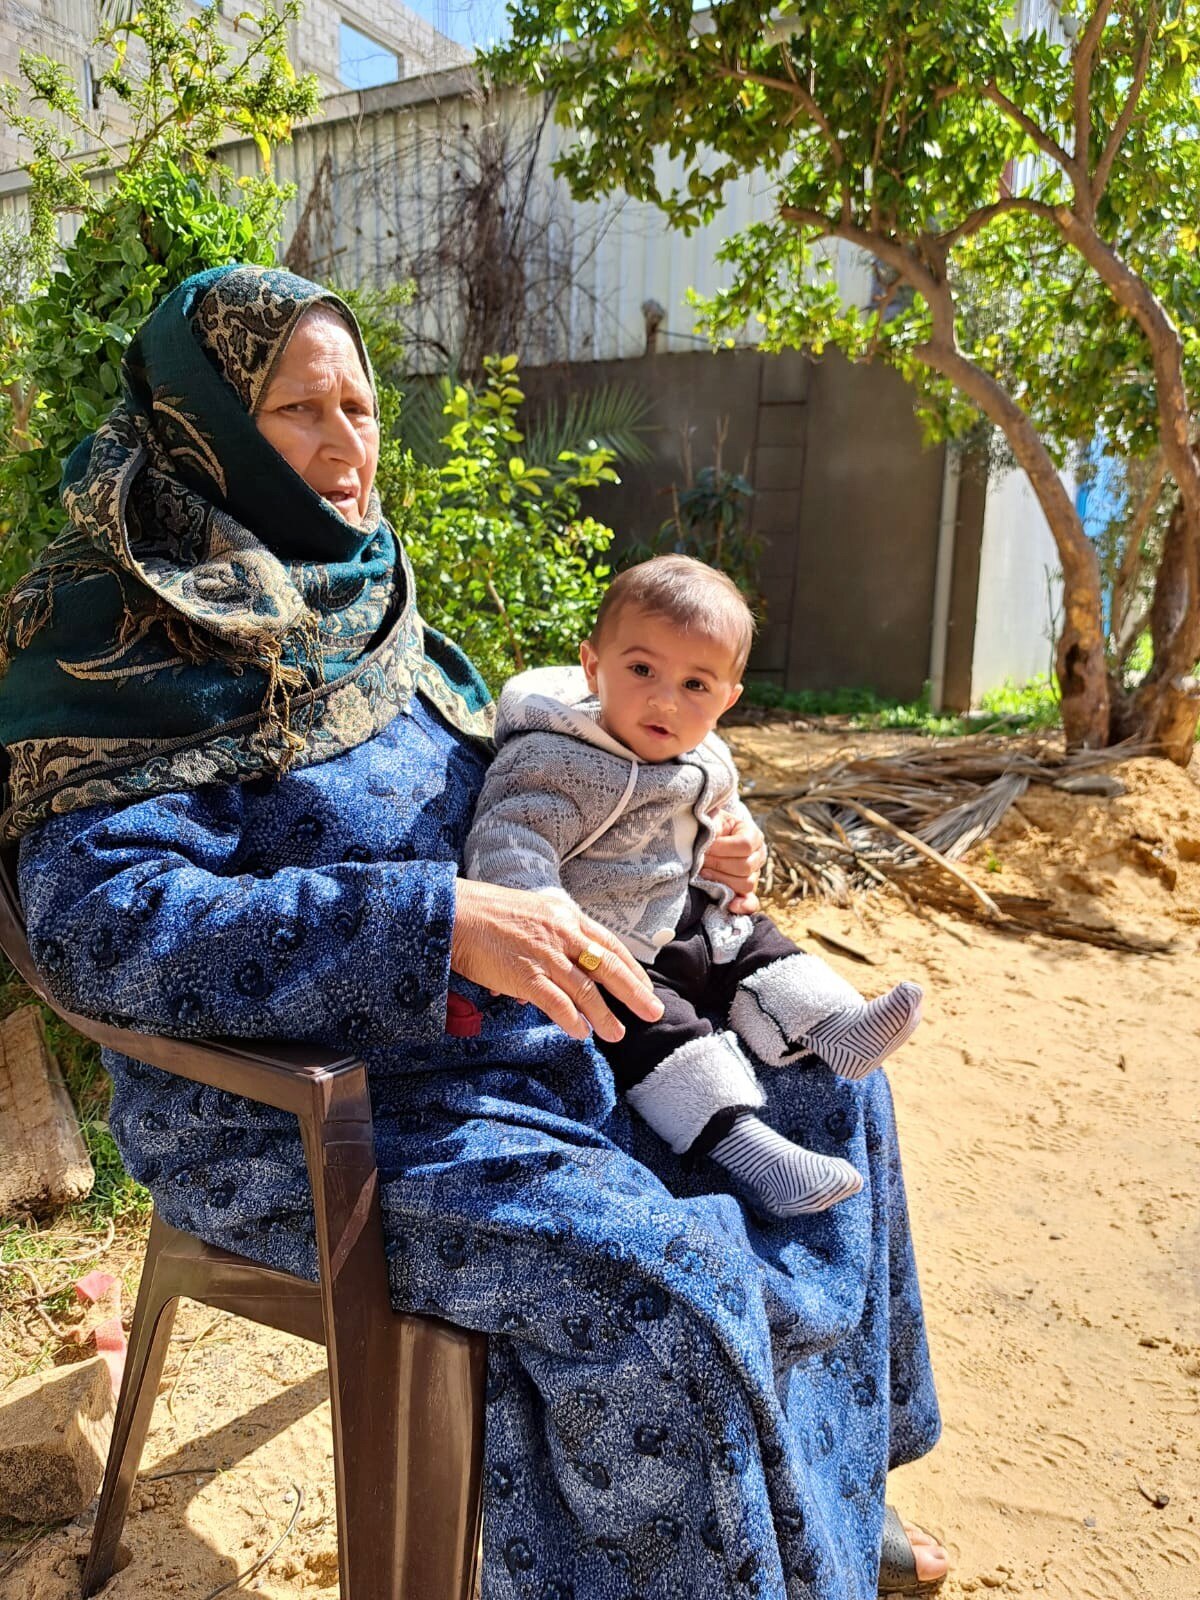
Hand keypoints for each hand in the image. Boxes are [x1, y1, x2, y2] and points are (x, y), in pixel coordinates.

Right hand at [451, 880, 663, 1042]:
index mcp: (566, 915)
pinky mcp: (526, 975)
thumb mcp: (529, 917)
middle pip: (609, 966)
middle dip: (634, 992)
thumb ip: (546, 946)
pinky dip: (571, 1019)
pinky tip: (580, 1033)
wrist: (455, 913)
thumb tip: (546, 990)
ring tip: (617, 1034)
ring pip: (586, 989)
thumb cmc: (486, 915)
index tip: (645, 987)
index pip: (609, 944)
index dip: (631, 968)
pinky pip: (557, 1002)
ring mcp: (545, 954)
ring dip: (605, 1015)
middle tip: (653, 1011)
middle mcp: (562, 933)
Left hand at [700, 811, 766, 914]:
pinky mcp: (745, 892)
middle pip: (745, 867)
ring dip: (721, 880)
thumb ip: (713, 821)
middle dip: (718, 865)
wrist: (704, 841)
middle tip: (700, 861)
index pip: (745, 845)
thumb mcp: (711, 819)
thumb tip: (713, 828)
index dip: (722, 848)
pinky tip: (730, 905)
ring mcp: (753, 876)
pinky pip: (751, 904)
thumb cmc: (708, 828)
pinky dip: (742, 906)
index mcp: (753, 836)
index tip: (704, 847)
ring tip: (703, 873)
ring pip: (746, 884)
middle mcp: (758, 856)